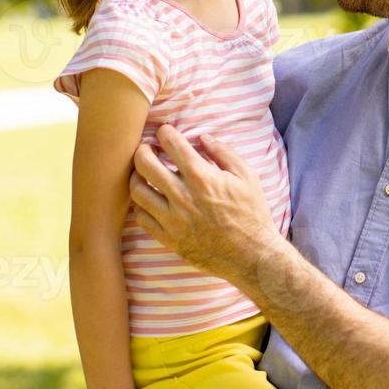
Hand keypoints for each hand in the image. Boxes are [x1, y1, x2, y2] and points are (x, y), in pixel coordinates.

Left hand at [129, 124, 277, 283]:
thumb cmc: (252, 214)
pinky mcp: (168, 238)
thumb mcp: (247, 176)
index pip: (172, 144)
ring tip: (142, 173)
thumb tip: (202, 138)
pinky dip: (140, 204)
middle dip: (142, 150)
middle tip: (147, 148)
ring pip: (137, 191)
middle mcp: (182, 196)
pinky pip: (142, 217)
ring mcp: (172, 219)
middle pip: (145, 164)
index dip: (165, 132)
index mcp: (202, 177)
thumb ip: (223, 153)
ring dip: (136, 176)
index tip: (165, 132)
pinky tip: (148, 199)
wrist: (251, 255)